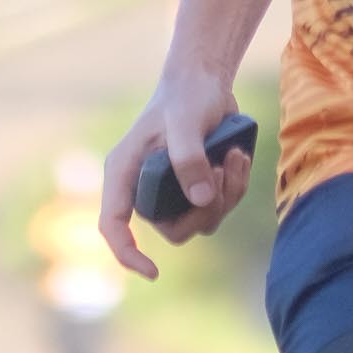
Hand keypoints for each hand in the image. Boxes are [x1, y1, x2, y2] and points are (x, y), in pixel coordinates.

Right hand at [99, 74, 254, 278]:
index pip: (113, 224)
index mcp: (124, 172)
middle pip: (172, 229)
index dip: (127, 253)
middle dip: (205, 209)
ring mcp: (171, 190)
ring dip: (226, 196)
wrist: (206, 81)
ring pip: (201, 221)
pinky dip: (234, 187)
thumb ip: (189, 158)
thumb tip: (200, 200)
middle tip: (223, 173)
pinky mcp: (196, 187)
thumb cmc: (187, 95)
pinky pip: (218, 207)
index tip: (152, 271)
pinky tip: (239, 156)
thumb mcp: (186, 121)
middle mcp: (144, 187)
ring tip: (234, 158)